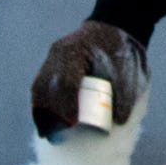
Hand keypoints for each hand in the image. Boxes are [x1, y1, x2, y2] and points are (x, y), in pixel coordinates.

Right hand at [32, 19, 149, 135]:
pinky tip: (42, 120)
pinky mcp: (51, 62)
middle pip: (47, 86)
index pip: (66, 81)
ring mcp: (52, 56)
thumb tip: (119, 120)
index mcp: (77, 50)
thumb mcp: (126, 69)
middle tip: (55, 136)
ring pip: (39, 86)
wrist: (113, 28)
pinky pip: (39, 84)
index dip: (66, 105)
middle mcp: (59, 52)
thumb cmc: (119, 50)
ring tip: (45, 133)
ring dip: (40, 112)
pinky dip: (39, 103)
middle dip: (48, 114)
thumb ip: (126, 94)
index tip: (71, 124)